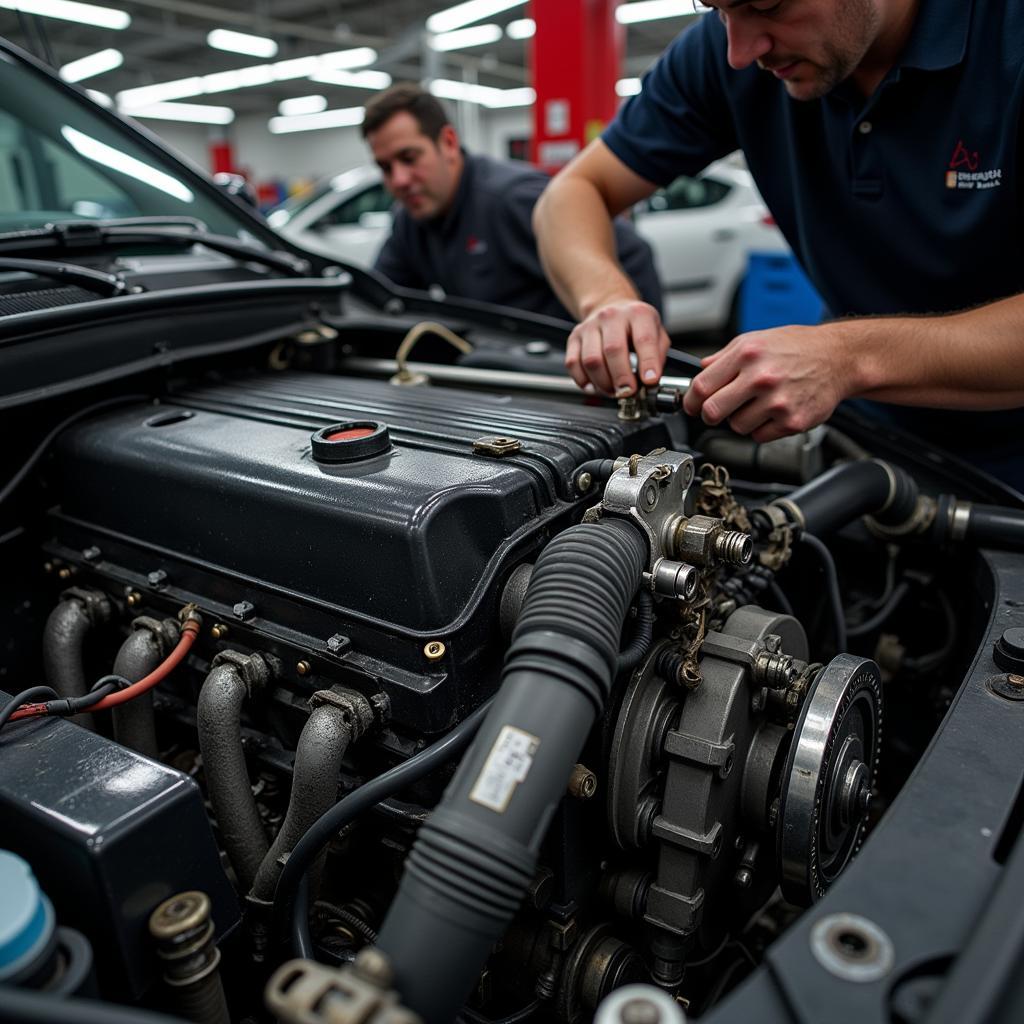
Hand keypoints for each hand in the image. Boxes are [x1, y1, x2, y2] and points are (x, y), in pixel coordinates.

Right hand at [565, 300, 670, 395]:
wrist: (613, 309)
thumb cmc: (636, 326)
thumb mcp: (657, 335)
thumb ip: (657, 357)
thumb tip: (650, 381)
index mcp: (638, 314)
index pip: (644, 339)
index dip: (648, 363)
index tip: (649, 380)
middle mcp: (612, 316)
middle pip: (613, 350)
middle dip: (621, 377)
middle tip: (628, 391)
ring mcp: (590, 326)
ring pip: (591, 360)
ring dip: (603, 383)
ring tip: (612, 390)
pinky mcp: (575, 337)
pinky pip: (573, 363)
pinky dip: (583, 381)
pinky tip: (594, 386)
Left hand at [682, 323, 851, 441]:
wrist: (838, 358)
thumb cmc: (797, 347)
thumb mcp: (756, 340)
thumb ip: (724, 357)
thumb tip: (700, 371)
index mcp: (747, 355)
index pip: (702, 387)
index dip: (691, 401)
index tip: (692, 405)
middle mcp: (761, 378)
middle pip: (713, 412)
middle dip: (710, 414)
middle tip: (717, 411)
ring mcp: (778, 402)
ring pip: (736, 427)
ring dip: (740, 420)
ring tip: (757, 404)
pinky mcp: (792, 421)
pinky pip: (759, 436)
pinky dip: (761, 428)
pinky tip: (773, 411)